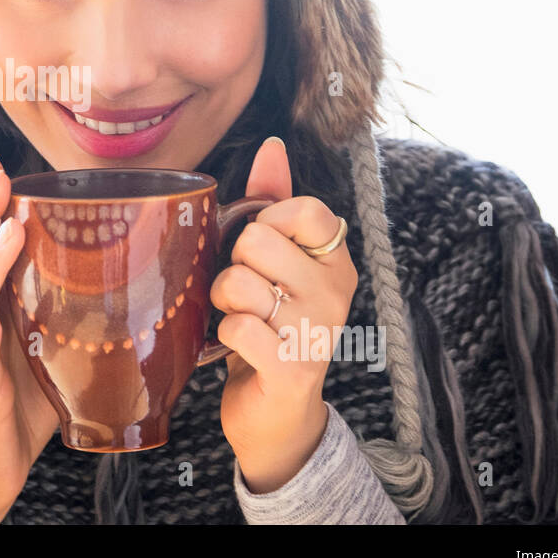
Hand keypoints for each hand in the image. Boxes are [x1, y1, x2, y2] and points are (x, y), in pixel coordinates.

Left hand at [210, 136, 358, 492]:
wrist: (275, 412)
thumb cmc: (270, 324)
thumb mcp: (276, 261)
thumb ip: (274, 201)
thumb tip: (273, 145)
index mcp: (335, 261)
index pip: (304, 208)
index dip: (265, 220)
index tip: (260, 250)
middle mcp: (336, 292)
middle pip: (257, 241)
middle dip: (231, 265)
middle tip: (243, 293)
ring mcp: (317, 331)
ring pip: (238, 282)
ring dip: (222, 301)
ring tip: (238, 318)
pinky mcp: (292, 368)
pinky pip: (236, 326)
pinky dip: (222, 335)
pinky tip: (238, 347)